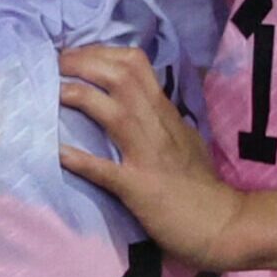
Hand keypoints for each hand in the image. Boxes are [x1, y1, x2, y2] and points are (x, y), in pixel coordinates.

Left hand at [56, 45, 245, 270]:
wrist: (223, 224)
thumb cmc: (200, 183)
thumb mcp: (183, 137)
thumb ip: (158, 116)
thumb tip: (129, 100)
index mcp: (164, 112)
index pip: (135, 64)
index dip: (100, 52)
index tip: (73, 55)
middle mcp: (156, 125)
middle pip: (120, 76)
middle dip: (83, 64)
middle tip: (55, 66)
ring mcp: (148, 155)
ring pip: (114, 111)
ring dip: (79, 97)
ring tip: (53, 93)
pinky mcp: (139, 188)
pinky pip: (105, 170)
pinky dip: (80, 160)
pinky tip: (58, 153)